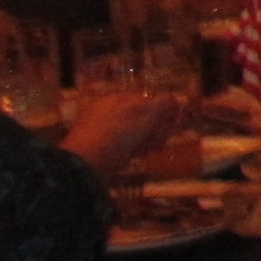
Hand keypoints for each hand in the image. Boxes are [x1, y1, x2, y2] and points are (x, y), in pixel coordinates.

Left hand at [64, 93, 183, 178]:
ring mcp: (102, 127)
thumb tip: (176, 100)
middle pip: (143, 116)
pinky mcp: (98, 145)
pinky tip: (134, 156)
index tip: (169, 127)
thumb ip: (163, 104)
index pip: (151, 101)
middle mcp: (110, 109)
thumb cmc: (117, 135)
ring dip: (146, 140)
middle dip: (155, 129)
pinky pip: (123, 143)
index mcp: (120, 98)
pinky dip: (132, 149)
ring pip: (134, 131)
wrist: (84, 163)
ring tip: (146, 151)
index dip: (163, 114)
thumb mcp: (145, 115)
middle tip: (157, 143)